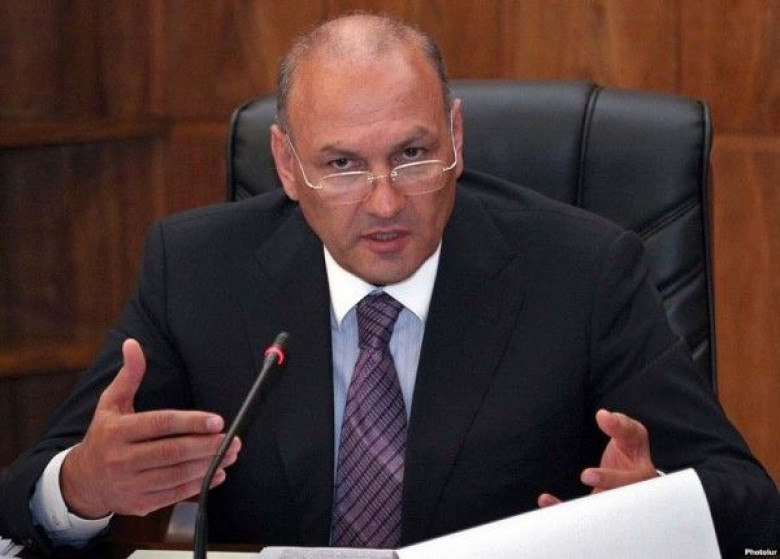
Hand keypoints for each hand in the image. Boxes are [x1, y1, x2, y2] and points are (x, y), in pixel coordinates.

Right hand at [61, 339, 241, 517]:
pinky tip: (217, 473)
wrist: (83, 481)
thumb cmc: (104, 436)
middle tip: (234, 440)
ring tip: (231, 454)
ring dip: (209, 465)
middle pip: (173, 452)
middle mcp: (121, 459)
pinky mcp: (139, 504)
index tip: (218, 421)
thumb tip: (133, 344)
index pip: (160, 424)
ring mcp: (130, 485)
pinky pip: (175, 494)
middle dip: (207, 446)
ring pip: (177, 475)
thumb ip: (129, 375)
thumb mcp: (111, 403)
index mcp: (116, 432)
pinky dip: (199, 484)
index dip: (191, 422)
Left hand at [538, 409, 656, 507]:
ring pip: (594, 514)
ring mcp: (610, 505)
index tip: (586, 475)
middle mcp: (626, 497)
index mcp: (641, 478)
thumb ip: (620, 425)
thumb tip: (603, 415)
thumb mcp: (632, 434)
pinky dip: (562, 508)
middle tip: (567, 494)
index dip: (608, 481)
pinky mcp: (597, 509)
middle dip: (591, 503)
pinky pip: (580, 513)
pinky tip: (546, 500)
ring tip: (548, 501)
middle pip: (611, 506)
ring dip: (572, 511)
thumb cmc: (633, 450)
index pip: (627, 483)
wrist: (633, 469)